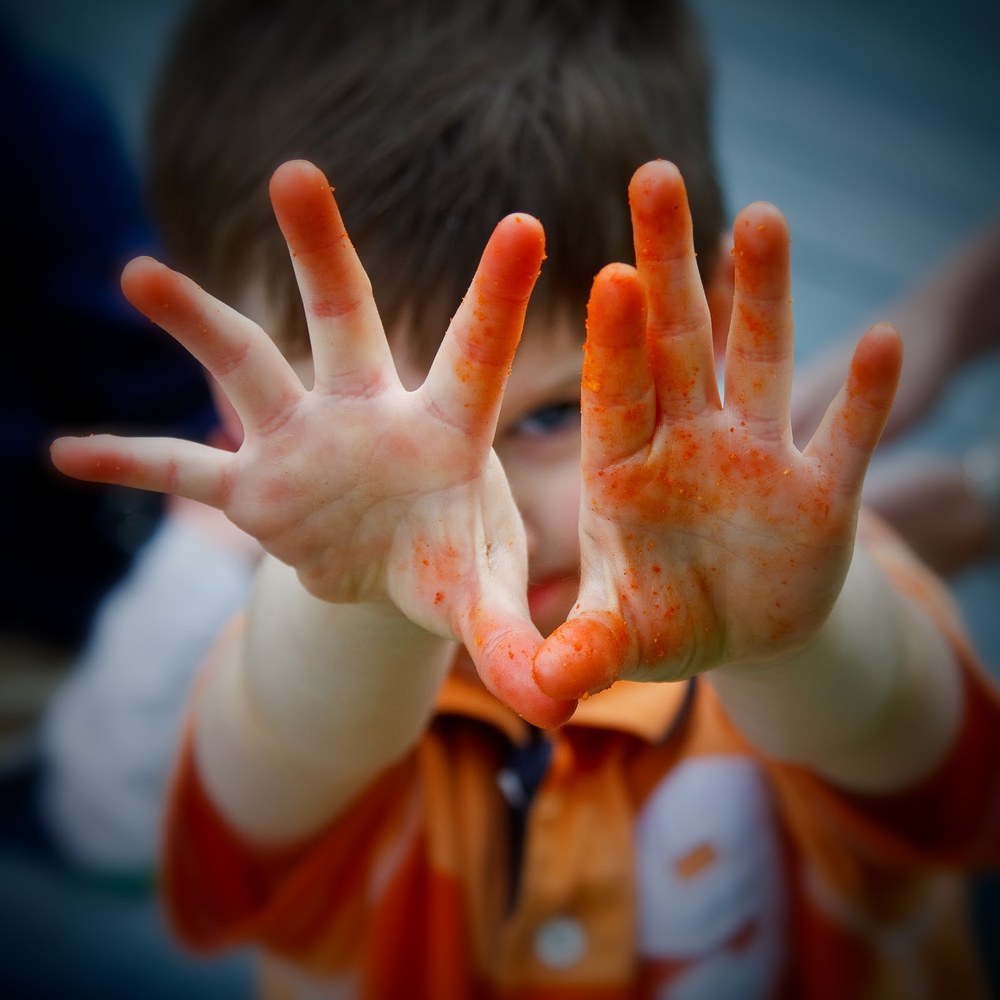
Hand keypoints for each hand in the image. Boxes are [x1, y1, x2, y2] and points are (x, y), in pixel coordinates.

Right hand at [52, 160, 574, 727]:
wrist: (400, 573)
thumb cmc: (456, 562)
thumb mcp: (483, 596)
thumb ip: (514, 640)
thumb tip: (557, 707)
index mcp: (445, 433)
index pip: (473, 356)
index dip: (496, 297)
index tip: (525, 222)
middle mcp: (368, 415)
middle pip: (344, 320)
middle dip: (320, 253)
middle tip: (295, 174)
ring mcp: (303, 443)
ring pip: (248, 366)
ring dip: (196, 323)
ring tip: (138, 273)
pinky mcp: (255, 488)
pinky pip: (183, 469)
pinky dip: (133, 464)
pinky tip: (65, 456)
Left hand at [534, 160, 901, 698]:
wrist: (731, 632)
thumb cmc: (659, 623)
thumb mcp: (624, 639)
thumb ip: (588, 648)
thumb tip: (547, 691)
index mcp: (624, 471)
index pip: (616, 395)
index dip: (616, 343)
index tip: (611, 277)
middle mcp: (686, 445)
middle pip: (677, 345)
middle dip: (670, 266)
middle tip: (652, 177)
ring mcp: (755, 458)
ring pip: (760, 363)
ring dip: (763, 297)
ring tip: (761, 219)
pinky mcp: (819, 490)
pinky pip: (845, 437)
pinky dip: (866, 397)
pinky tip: (883, 343)